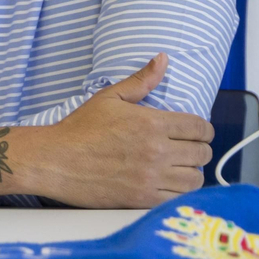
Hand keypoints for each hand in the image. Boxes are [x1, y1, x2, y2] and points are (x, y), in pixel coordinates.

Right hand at [29, 53, 214, 207]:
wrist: (54, 160)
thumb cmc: (79, 129)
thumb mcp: (109, 97)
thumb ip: (141, 80)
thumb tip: (162, 59)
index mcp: (152, 123)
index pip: (200, 128)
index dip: (203, 130)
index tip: (197, 133)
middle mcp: (157, 151)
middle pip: (202, 153)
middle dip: (198, 149)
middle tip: (186, 150)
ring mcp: (151, 177)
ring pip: (196, 178)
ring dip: (191, 172)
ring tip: (179, 168)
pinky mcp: (143, 198)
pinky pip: (179, 198)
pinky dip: (179, 192)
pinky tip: (168, 185)